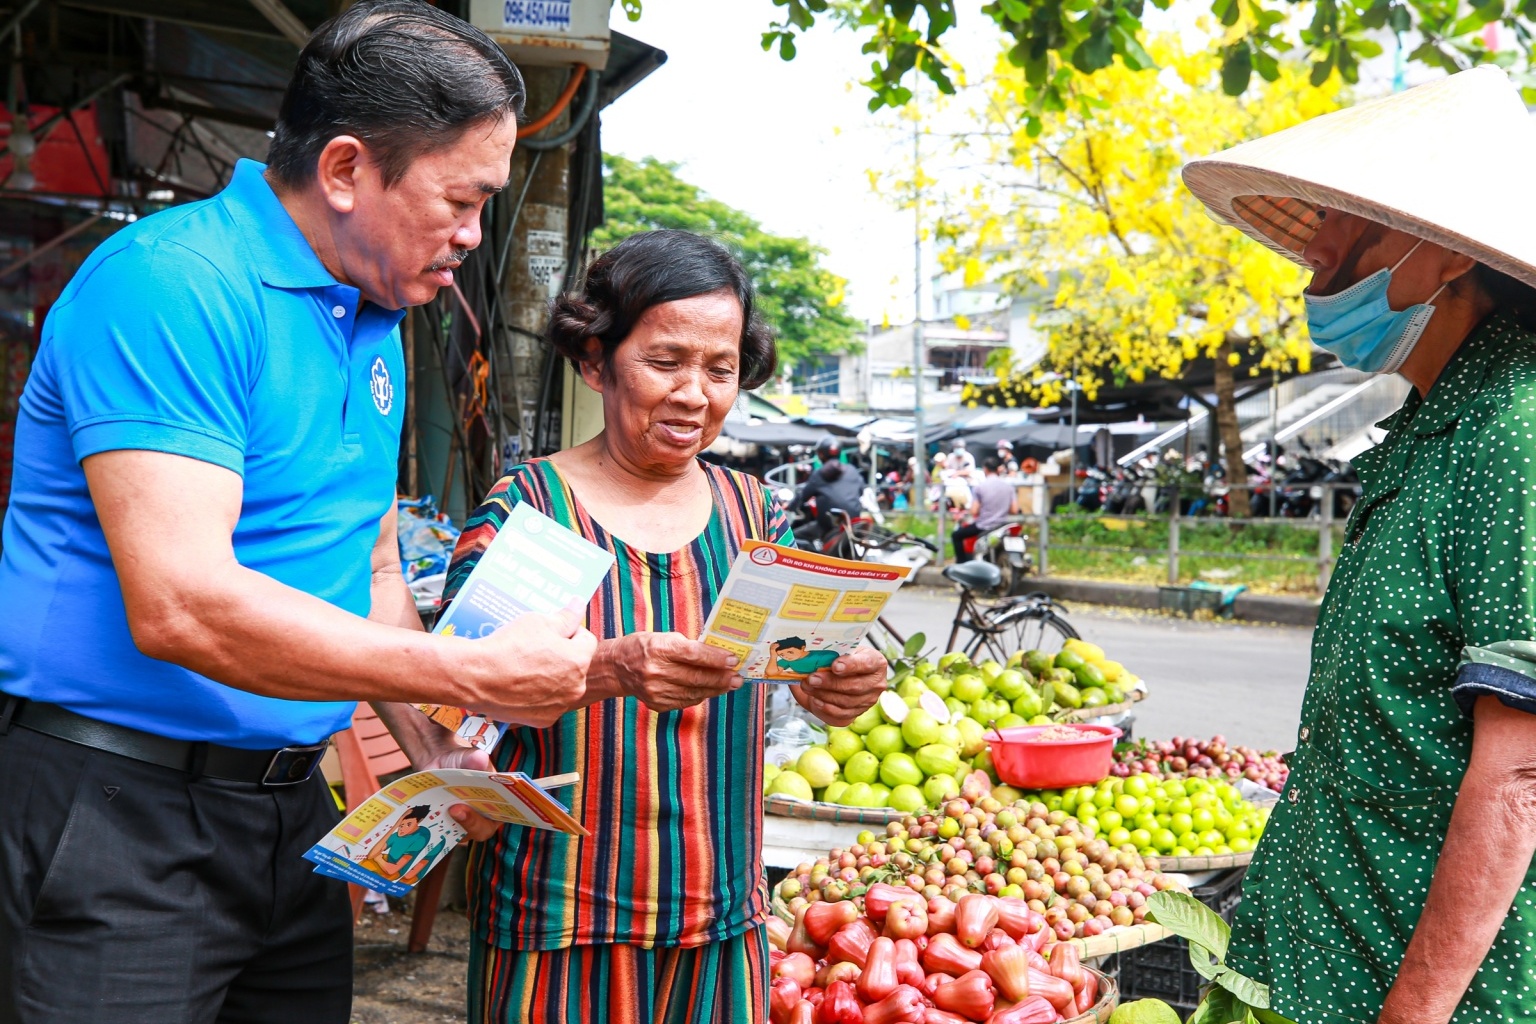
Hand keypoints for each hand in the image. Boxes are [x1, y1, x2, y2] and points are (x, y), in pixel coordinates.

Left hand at [415, 743, 500, 841]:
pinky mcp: (447, 827)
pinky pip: (443, 834)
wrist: (438, 763)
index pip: (503, 815)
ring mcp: (464, 825)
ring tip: (443, 811)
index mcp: (498, 801)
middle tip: (456, 809)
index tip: (487, 807)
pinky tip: (428, 816)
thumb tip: (480, 759)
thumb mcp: (467, 757)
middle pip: (482, 830)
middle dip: (471, 822)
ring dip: (452, 826)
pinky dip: (436, 827)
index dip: (498, 815)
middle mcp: (484, 817)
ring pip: (462, 835)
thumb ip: (474, 758)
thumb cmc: (461, 761)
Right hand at [459, 611, 596, 728]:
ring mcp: (559, 706)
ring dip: (551, 677)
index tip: (551, 632)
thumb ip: (566, 616)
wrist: (477, 677)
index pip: (586, 640)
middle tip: (536, 649)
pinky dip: (537, 696)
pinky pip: (546, 704)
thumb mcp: (539, 621)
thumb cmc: (509, 646)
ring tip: (525, 667)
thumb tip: (579, 604)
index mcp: (579, 661)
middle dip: (561, 656)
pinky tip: (520, 685)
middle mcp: (575, 687)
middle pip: (575, 665)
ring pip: (561, 686)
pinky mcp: (542, 720)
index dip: (569, 632)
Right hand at [610, 632, 742, 711]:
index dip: (715, 658)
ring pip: (694, 692)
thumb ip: (689, 647)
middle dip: (721, 678)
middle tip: (738, 678)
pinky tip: (710, 690)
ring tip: (730, 684)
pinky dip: (700, 695)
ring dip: (715, 689)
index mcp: (658, 648)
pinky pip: (685, 701)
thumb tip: (718, 656)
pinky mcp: (657, 704)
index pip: (693, 654)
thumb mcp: (664, 638)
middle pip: (696, 677)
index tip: (733, 660)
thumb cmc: (645, 647)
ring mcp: (655, 690)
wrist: (617, 668)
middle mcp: (656, 671)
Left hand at [791, 647, 888, 725]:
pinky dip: (827, 707)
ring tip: (808, 687)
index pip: (867, 663)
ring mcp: (869, 700)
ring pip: (846, 701)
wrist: (844, 676)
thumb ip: (831, 653)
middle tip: (812, 678)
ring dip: (824, 694)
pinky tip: (815, 700)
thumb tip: (809, 656)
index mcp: (876, 662)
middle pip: (854, 685)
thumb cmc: (842, 660)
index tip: (835, 666)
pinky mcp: (858, 712)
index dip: (851, 665)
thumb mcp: (840, 651)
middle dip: (830, 682)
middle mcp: (876, 682)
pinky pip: (842, 713)